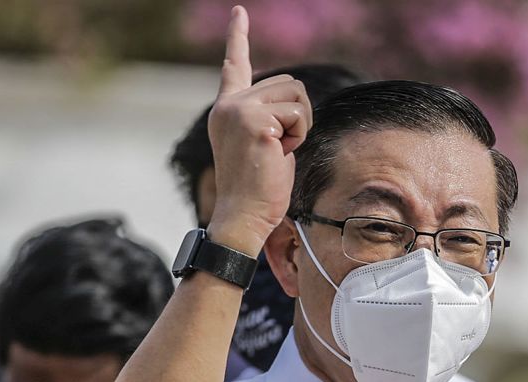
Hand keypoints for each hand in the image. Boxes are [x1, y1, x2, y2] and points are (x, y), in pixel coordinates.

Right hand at [206, 5, 312, 255]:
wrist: (243, 214)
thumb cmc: (258, 188)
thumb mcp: (262, 142)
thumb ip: (270, 117)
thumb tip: (293, 101)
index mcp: (227, 108)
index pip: (234, 66)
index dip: (238, 37)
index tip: (240, 13)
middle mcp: (230, 104)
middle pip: (289, 83)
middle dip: (297, 116)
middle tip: (279, 148)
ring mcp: (240, 110)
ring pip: (297, 96)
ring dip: (300, 126)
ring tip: (279, 151)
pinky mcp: (256, 121)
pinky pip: (300, 115)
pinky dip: (300, 136)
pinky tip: (280, 154)